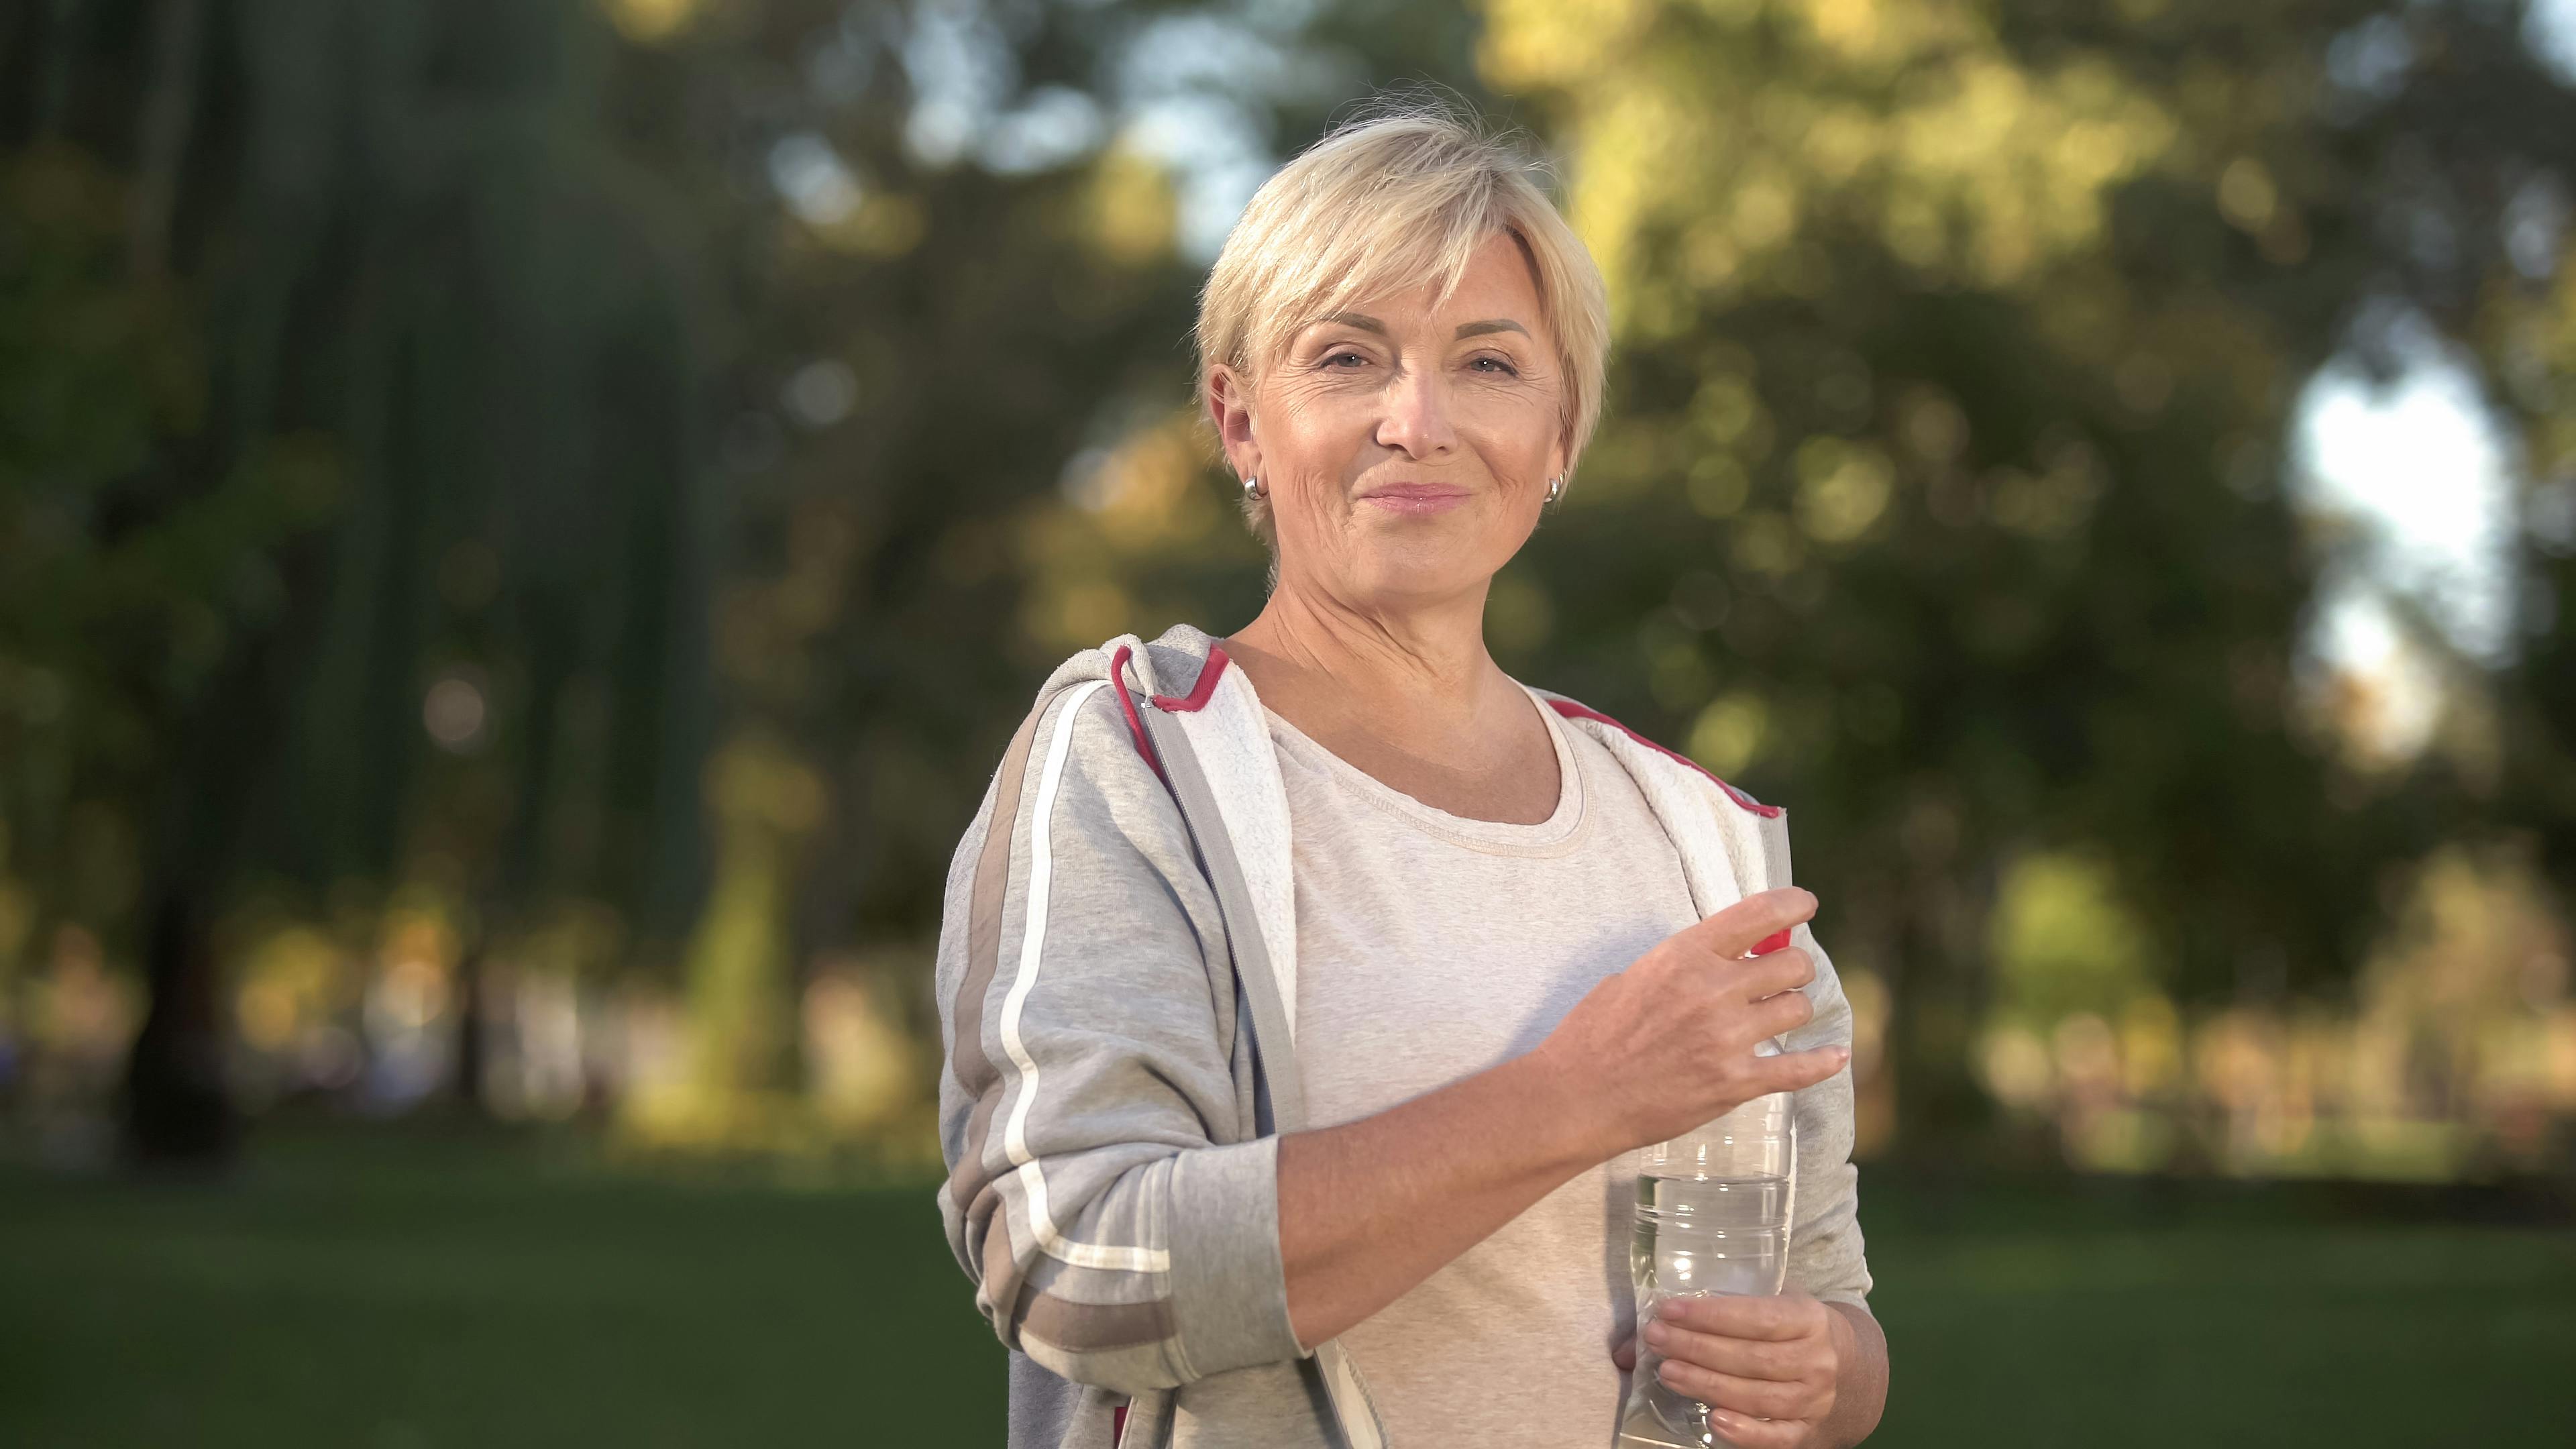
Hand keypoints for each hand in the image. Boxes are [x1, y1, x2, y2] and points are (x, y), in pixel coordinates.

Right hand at [1531, 887, 1846, 1153]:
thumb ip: (1683, 964)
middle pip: (1792, 963)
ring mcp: (1727, 1038)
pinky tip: (1836, 1056)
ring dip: (1793, 1009)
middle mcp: (1713, 991)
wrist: (1578, 1096)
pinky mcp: (1734, 1083)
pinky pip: (1798, 1069)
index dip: (1793, 904)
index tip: (1806, 904)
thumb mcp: (1633, 976)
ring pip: (1798, 1009)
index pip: (1758, 915)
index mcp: (1685, 956)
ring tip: (1778, 1015)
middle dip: (1793, 968)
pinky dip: (1823, 1063)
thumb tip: (1722, 957)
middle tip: (1781, 977)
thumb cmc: (1594, 1035)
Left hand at [1622, 1292, 1850, 1447]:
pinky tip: (1714, 1420)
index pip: (1759, 1317)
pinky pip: (1777, 1437)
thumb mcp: (1772, 1304)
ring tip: (1668, 1371)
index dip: (1712, 1315)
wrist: (1851, 1368)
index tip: (1669, 1310)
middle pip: (1753, 1358)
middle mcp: (1817, 1360)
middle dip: (1698, 1348)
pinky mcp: (1808, 1432)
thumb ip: (1718, 1311)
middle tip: (1656, 1339)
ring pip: (1759, 1397)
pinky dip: (1747, 1432)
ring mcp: (1815, 1400)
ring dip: (1708, 1386)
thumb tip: (1636, 1334)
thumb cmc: (1794, 1328)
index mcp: (1810, 1318)